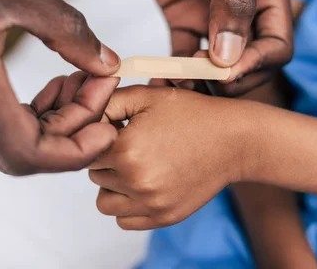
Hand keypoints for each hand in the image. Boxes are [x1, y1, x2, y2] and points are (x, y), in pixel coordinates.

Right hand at [0, 0, 119, 173]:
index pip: (26, 155)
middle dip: (72, 129)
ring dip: (53, 120)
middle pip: (20, 153)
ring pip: (7, 138)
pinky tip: (53, 79)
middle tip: (100, 85)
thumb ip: (68, 32)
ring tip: (81, 79)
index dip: (75, 150)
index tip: (109, 121)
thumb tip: (106, 65)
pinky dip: (31, 109)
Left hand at [88, 86, 245, 229]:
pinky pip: (124, 220)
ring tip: (136, 166)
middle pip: (94, 174)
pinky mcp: (163, 217)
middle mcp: (135, 181)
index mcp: (126, 149)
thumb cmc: (192, 114)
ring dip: (113, 185)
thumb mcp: (148, 96)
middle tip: (132, 145)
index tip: (118, 130)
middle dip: (107, 159)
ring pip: (104, 201)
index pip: (86, 148)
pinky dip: (128, 205)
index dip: (100, 136)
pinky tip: (145, 183)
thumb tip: (82, 113)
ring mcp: (150, 203)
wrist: (234, 140)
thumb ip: (107, 101)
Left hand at [106, 0, 292, 95]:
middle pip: (247, 61)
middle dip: (226, 79)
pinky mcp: (182, 13)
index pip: (277, 44)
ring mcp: (211, 12)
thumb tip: (231, 55)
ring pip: (215, 64)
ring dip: (199, 83)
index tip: (223, 71)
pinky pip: (183, 54)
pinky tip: (158, 83)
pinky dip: (173, 73)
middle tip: (194, 83)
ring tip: (173, 87)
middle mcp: (243, 5)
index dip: (256, 65)